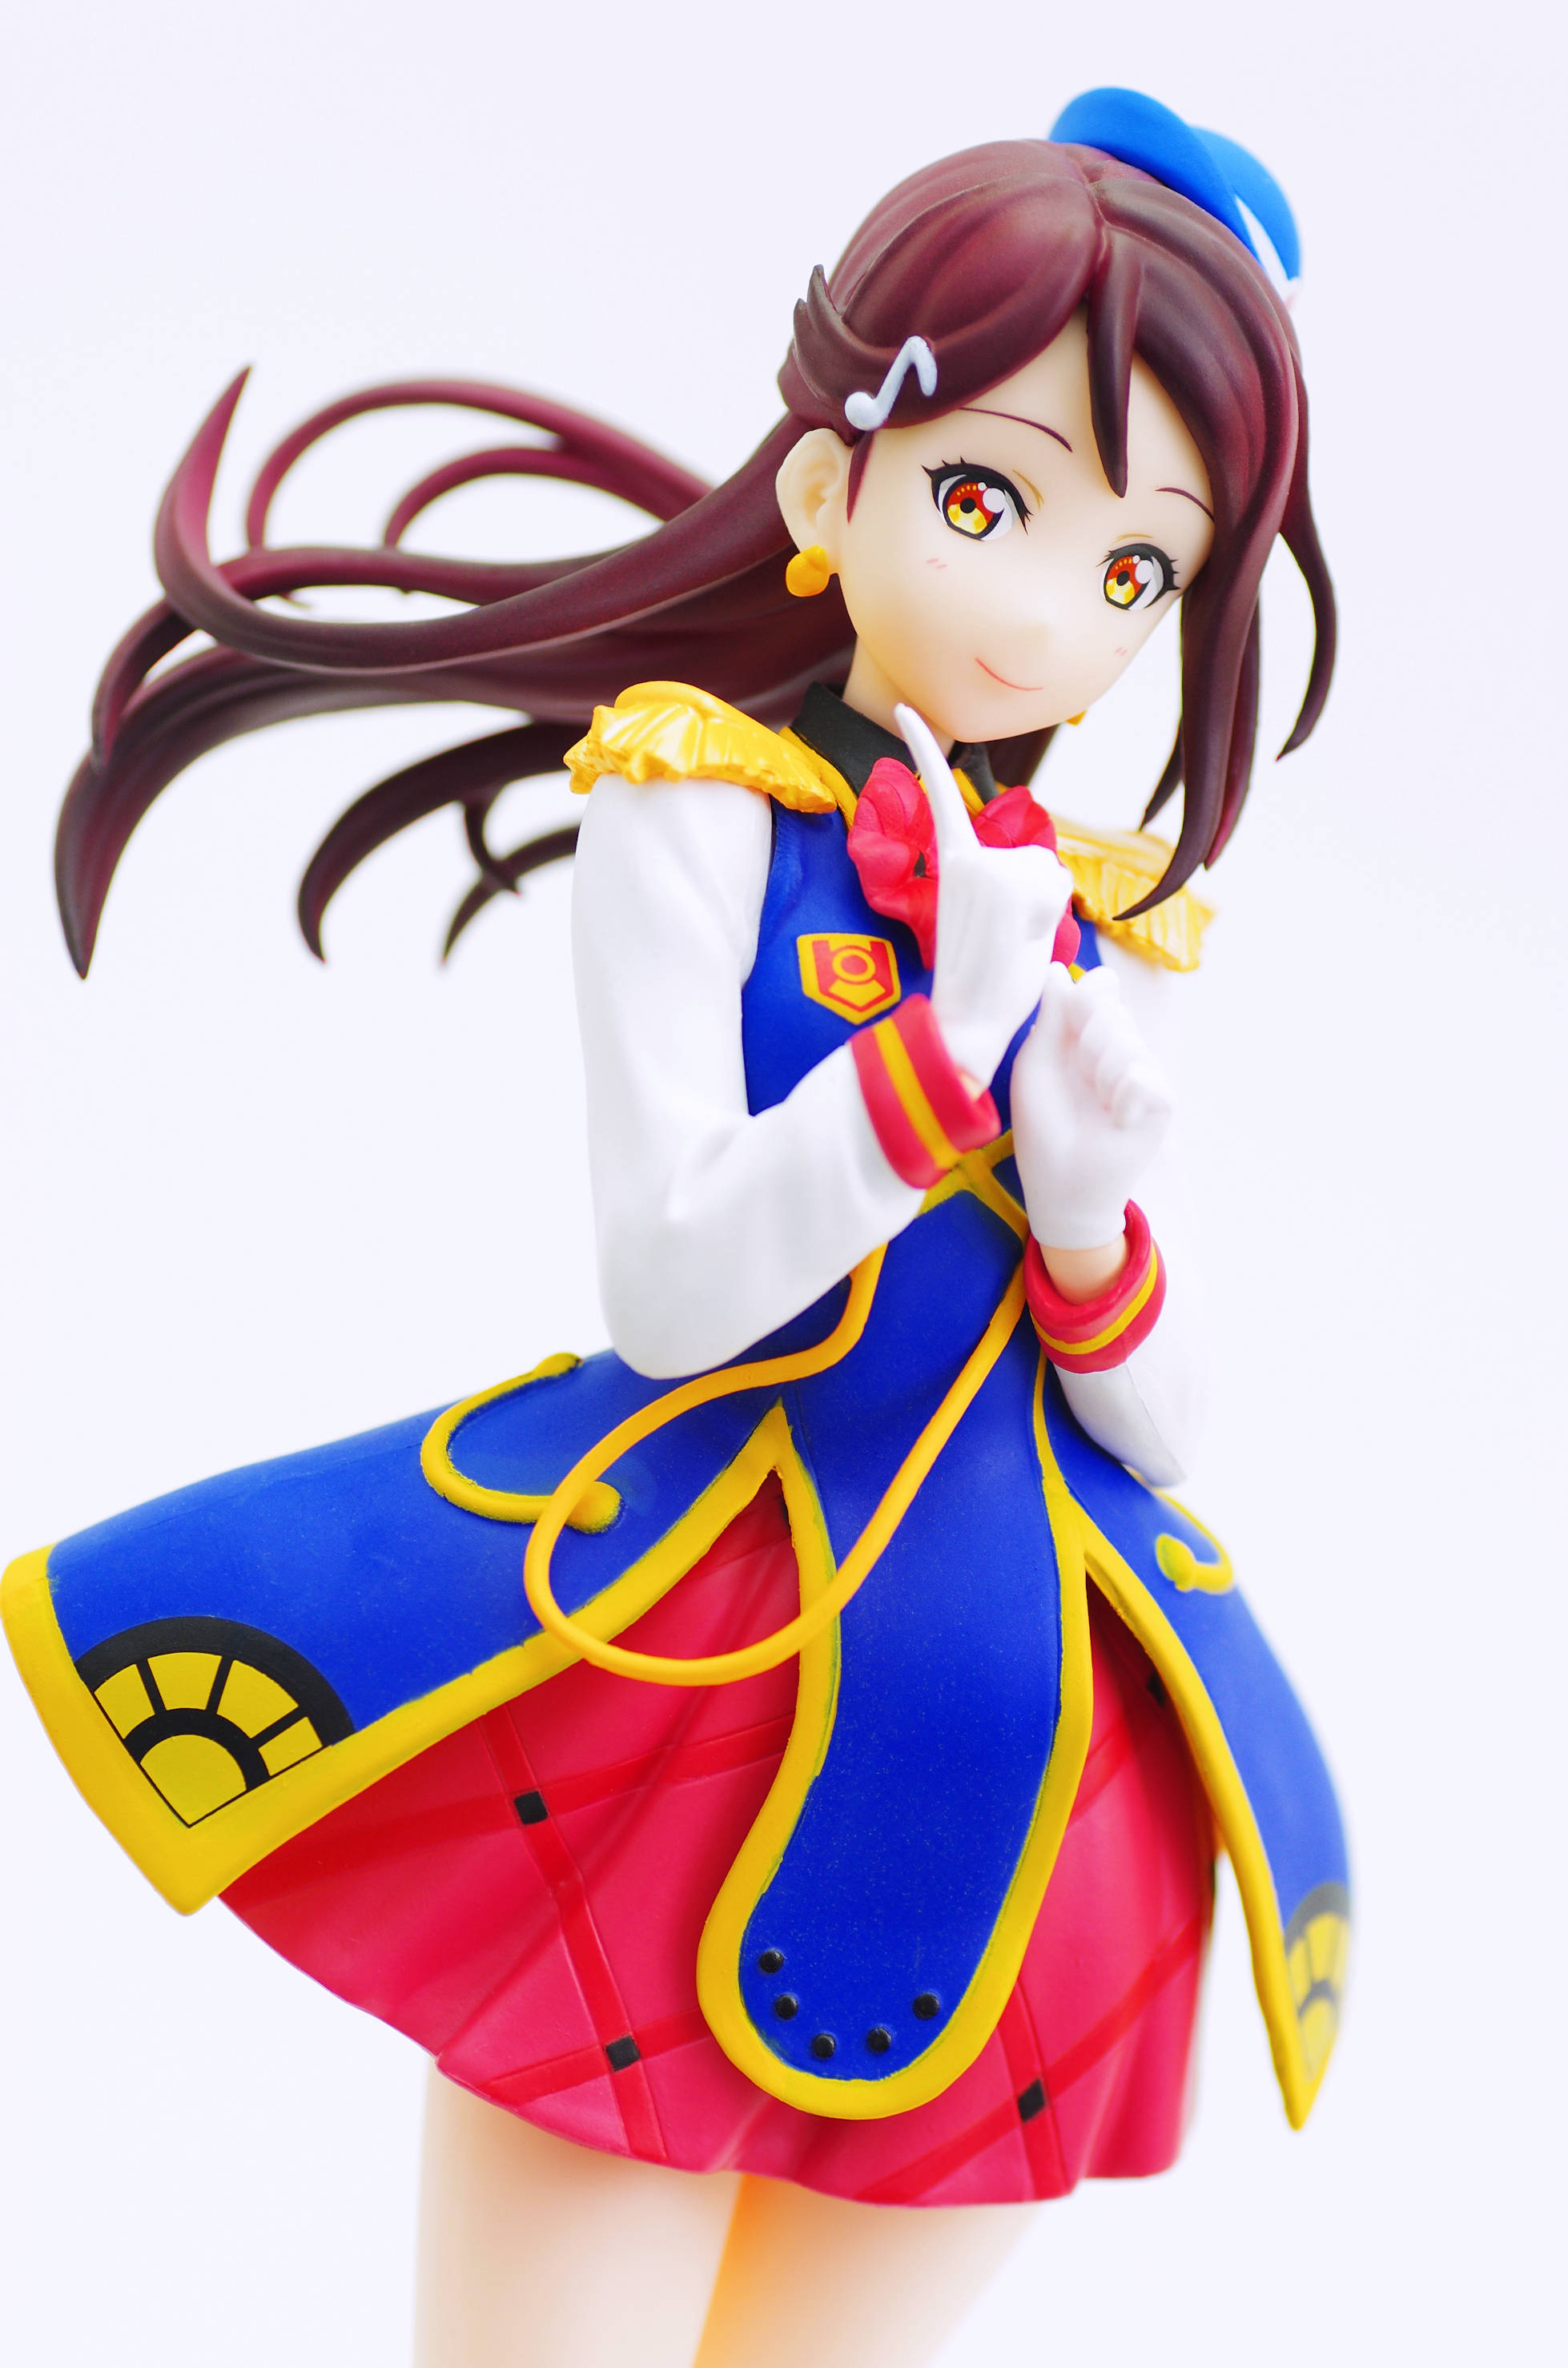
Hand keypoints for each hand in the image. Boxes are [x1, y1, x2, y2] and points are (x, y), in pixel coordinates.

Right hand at [894, 703, 1072, 1085]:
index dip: (923, 746)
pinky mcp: (1009, 886)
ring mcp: (988, 868)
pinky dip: (1051, 917)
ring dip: (1044, 911)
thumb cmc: (981, 978)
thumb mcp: (985, 912)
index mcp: (950, 859)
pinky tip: (1020, 941)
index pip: (938, 794)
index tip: (904, 707)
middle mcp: (967, 855)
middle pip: (1033, 856)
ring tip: (1010, 943)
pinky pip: (1055, 887)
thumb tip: (1043, 868)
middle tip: (1003, 937)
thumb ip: (1003, 880)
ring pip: (1049, 873)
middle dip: (1036, 897)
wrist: (966, 1019)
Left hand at [1010, 964, 1173, 1249]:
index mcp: (1088, 1037)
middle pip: (1112, 1011)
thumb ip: (1051, 1016)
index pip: (1100, 988)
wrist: (1061, 1185)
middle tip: (1078, 1084)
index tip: (1069, 1020)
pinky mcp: (1162, 1101)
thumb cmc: (1045, 1127)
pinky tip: (1114, 1120)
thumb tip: (1056, 969)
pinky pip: (1142, 1075)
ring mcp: (1144, 1073)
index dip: (1088, 994)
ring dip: (1098, 1076)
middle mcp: (1121, 1049)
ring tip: (1095, 1107)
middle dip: (1084, 1045)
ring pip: (1127, 1042)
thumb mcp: (1037, 1064)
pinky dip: (1120, 1098)